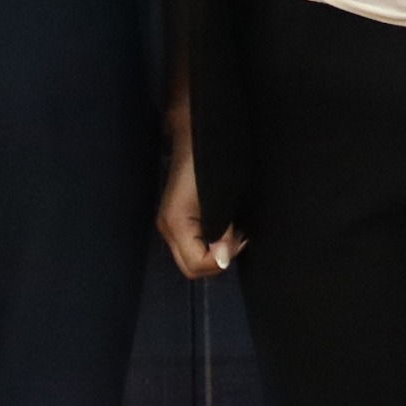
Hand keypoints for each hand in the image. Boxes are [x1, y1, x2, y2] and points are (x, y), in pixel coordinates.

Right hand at [156, 130, 242, 279]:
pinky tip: (223, 231)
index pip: (196, 265)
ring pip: (191, 260)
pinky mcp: (177, 222)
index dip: (220, 259)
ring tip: (232, 235)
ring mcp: (170, 227)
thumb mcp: (218, 199)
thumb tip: (223, 260)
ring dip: (214, 255)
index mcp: (175, 224)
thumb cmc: (207, 164)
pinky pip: (192, 247)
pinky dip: (209, 247)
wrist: (195, 137)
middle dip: (217, 262)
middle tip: (236, 241)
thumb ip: (220, 231)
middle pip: (191, 269)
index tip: (238, 240)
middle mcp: (168, 230)